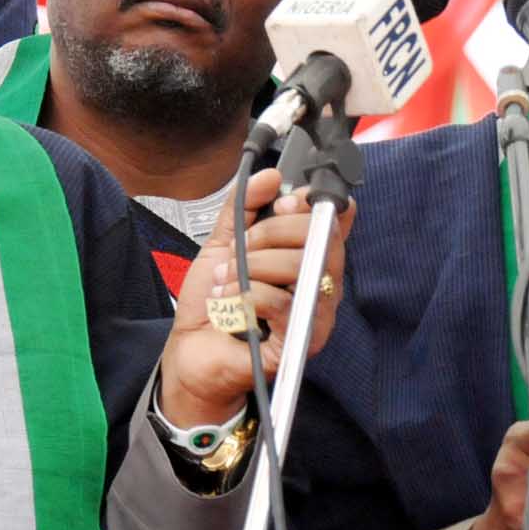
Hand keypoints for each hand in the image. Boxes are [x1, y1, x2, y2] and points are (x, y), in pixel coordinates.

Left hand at [156, 168, 355, 426]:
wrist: (192, 353)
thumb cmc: (214, 304)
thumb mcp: (223, 243)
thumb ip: (243, 206)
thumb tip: (271, 176)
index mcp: (308, 255)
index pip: (336, 218)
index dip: (312, 203)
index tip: (281, 204)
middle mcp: (321, 282)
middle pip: (319, 235)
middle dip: (270, 232)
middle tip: (241, 248)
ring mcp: (315, 312)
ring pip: (299, 265)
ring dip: (251, 266)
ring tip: (226, 282)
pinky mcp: (300, 341)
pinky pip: (284, 302)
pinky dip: (249, 296)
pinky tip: (230, 306)